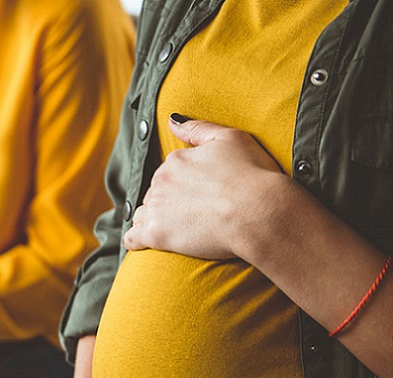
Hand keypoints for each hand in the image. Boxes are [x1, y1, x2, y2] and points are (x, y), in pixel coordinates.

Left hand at [123, 117, 296, 259]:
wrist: (259, 213)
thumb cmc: (252, 175)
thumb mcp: (230, 138)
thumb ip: (197, 128)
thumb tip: (171, 120)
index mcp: (175, 160)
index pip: (169, 172)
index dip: (183, 184)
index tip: (200, 194)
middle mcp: (161, 182)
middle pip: (156, 193)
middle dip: (169, 201)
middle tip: (193, 213)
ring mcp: (156, 208)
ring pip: (143, 214)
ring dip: (152, 219)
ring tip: (174, 228)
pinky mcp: (155, 234)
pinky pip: (133, 237)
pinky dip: (136, 240)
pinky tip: (142, 243)